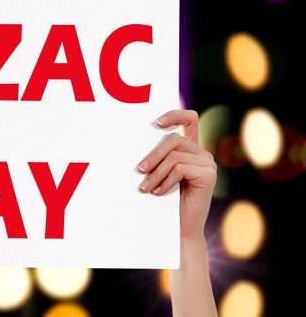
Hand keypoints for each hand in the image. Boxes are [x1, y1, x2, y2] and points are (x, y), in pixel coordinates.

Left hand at [137, 110, 216, 240]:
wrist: (179, 229)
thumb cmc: (165, 201)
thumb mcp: (159, 174)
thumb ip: (157, 158)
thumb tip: (134, 142)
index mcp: (190, 149)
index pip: (189, 119)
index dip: (174, 114)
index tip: (155, 123)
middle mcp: (202, 153)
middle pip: (174, 140)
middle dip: (153, 155)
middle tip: (138, 171)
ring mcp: (208, 164)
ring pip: (174, 156)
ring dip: (155, 172)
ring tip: (145, 188)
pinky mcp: (209, 175)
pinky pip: (180, 169)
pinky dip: (165, 181)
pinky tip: (158, 192)